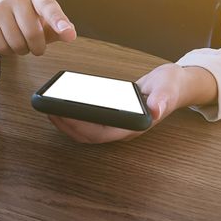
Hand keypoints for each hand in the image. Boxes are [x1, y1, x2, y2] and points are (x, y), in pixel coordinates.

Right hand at [0, 0, 76, 54]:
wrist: (5, 11)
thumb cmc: (30, 18)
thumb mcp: (47, 22)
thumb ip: (60, 28)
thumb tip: (70, 34)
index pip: (48, 7)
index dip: (58, 21)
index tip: (67, 33)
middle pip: (32, 32)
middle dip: (38, 47)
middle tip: (37, 47)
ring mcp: (0, 7)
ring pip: (16, 42)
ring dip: (23, 50)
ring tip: (23, 43)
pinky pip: (1, 47)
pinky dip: (9, 51)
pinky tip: (10, 42)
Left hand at [49, 64, 217, 143]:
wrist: (173, 85)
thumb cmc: (170, 86)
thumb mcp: (169, 88)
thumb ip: (163, 99)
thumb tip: (155, 110)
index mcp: (133, 126)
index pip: (100, 133)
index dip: (78, 127)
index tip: (61, 115)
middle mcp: (122, 130)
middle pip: (88, 135)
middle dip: (65, 125)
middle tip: (47, 109)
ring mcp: (116, 125)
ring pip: (86, 131)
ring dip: (66, 123)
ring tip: (49, 107)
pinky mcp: (111, 117)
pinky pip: (88, 122)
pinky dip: (73, 116)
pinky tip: (63, 103)